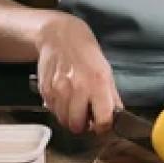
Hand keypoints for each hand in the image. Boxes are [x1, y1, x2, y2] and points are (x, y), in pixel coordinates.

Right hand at [34, 13, 121, 134]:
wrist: (60, 36)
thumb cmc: (85, 52)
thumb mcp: (105, 70)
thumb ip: (112, 96)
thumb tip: (118, 116)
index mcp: (98, 83)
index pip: (102, 119)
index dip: (103, 126)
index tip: (102, 125)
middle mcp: (77, 88)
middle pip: (77, 125)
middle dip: (83, 125)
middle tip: (86, 116)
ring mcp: (59, 89)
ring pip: (63, 120)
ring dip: (69, 118)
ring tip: (75, 105)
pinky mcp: (45, 90)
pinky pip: (52, 110)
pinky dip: (58, 109)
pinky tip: (64, 96)